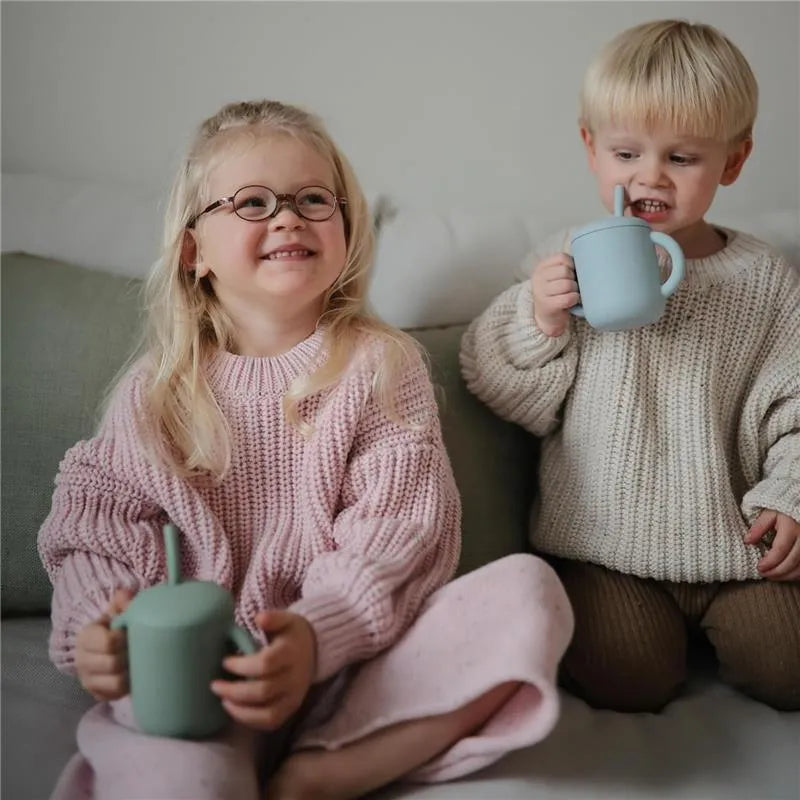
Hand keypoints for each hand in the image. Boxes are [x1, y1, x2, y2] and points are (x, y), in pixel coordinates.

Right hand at [75, 587, 133, 699]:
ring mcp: (89, 681)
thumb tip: (126, 594)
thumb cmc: (112, 626)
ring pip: (116, 683)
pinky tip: (136, 674)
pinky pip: (117, 695)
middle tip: (143, 647)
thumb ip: (121, 602)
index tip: (133, 633)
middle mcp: (82, 662)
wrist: (101, 646)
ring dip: (132, 672)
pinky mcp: (98, 694)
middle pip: (113, 664)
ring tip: (142, 661)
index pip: (108, 642)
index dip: (124, 638)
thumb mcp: (115, 611)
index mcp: (85, 638)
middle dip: (131, 655)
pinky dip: (129, 686)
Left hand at [211, 610, 315, 731]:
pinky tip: (235, 710)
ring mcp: (294, 696)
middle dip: (234, 691)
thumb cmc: (292, 633)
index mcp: (291, 653)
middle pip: (263, 691)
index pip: (265, 664)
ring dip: (241, 711)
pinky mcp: (292, 708)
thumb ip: (273, 618)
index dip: (241, 665)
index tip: (224, 662)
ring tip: (223, 700)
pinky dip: (250, 721)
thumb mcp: (286, 619)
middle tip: (214, 685)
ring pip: (267, 714)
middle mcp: (295, 678)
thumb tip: (259, 617)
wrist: (315, 649)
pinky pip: (271, 722)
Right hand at [531, 253, 578, 336]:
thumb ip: (564, 266)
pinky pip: (568, 298)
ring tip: (573, 293)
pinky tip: (572, 300)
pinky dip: (574, 299)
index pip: (561, 258)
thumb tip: (587, 261)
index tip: (573, 273)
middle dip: (574, 278)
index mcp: (541, 268)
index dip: (572, 264)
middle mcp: (538, 279)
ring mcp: (541, 292)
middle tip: (573, 286)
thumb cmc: (556, 293)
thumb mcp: (555, 277)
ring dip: (575, 289)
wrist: (547, 317)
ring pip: (567, 284)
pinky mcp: (548, 306)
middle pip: (565, 271)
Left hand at [745, 510, 799, 580]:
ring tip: (772, 576)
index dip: (769, 561)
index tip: (759, 567)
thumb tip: (747, 541)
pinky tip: (786, 574)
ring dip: (787, 575)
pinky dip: (797, 573)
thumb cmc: (784, 509)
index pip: (780, 549)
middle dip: (777, 572)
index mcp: (791, 527)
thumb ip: (758, 527)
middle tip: (764, 574)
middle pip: (792, 561)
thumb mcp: (769, 513)